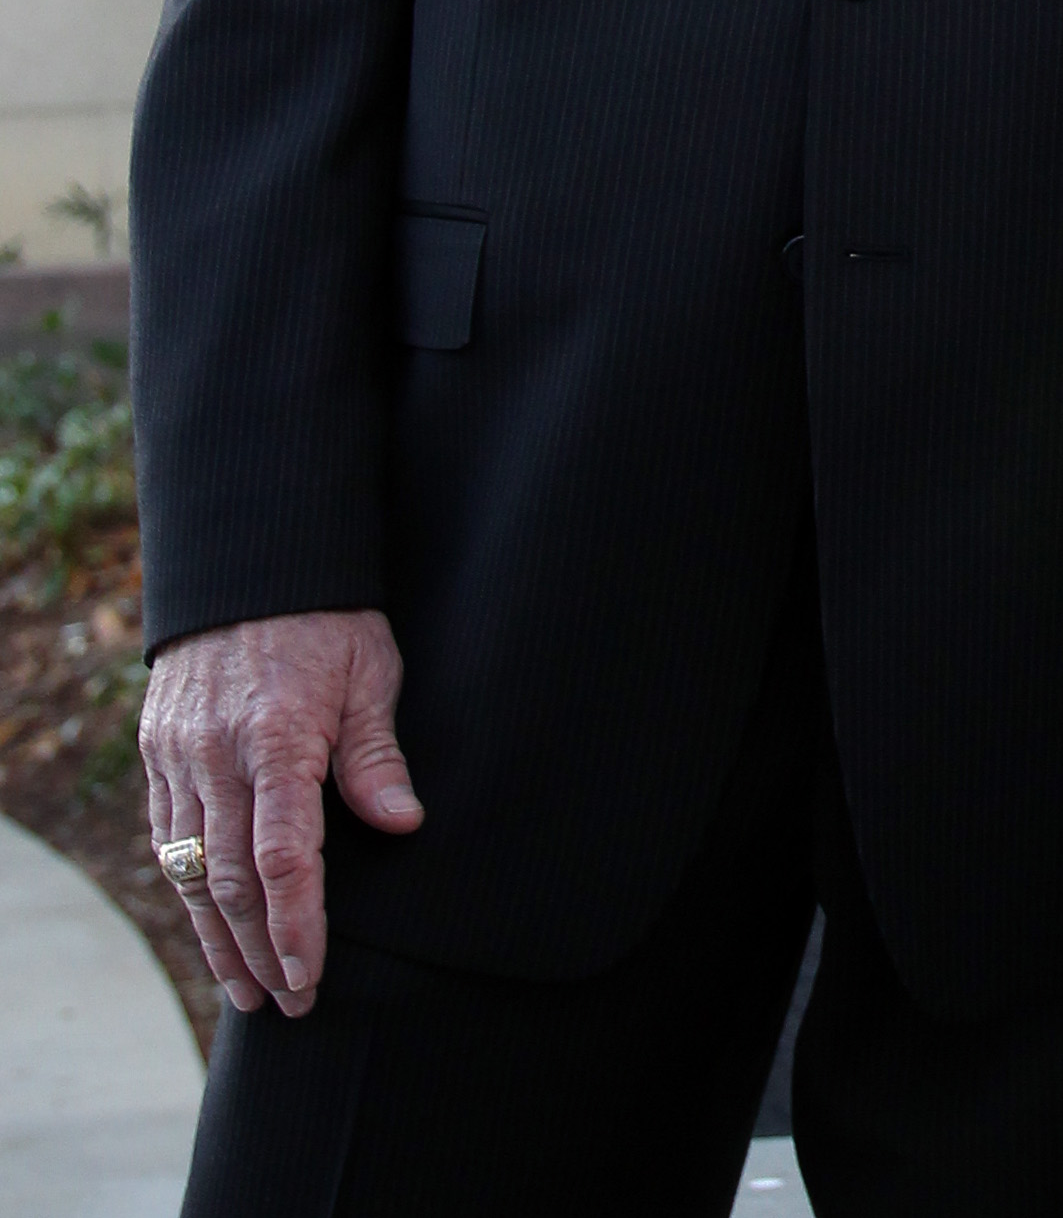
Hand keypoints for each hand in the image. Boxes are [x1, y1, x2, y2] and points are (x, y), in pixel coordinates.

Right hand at [139, 610, 422, 1017]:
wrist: (250, 560)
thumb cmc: (327, 616)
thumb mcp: (370, 670)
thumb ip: (376, 754)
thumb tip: (403, 824)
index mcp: (277, 736)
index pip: (282, 858)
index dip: (296, 927)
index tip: (311, 979)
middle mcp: (217, 754)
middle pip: (230, 881)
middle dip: (260, 952)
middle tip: (287, 1003)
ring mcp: (179, 755)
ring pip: (189, 870)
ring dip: (216, 938)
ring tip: (246, 989)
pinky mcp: (158, 752)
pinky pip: (165, 838)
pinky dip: (184, 890)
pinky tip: (208, 923)